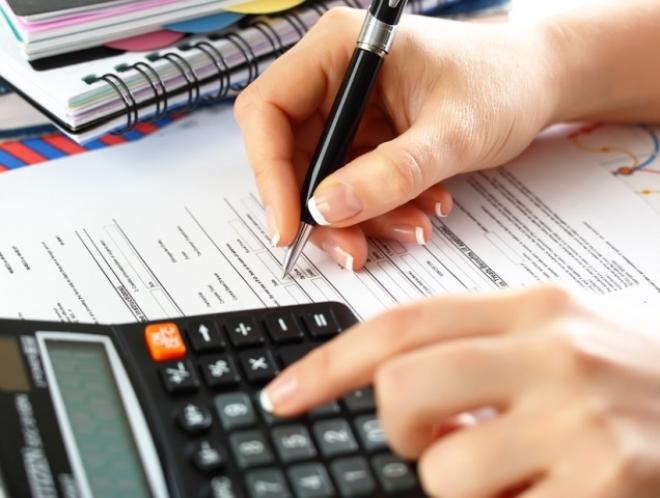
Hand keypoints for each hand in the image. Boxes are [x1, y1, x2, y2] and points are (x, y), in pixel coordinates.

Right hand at [234, 8, 561, 269]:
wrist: (540, 82)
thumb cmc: (505, 80)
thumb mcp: (451, 132)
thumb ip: (390, 173)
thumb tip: (326, 210)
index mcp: (340, 48)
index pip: (268, 111)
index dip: (269, 173)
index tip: (288, 226)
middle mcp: (336, 78)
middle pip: (291, 155)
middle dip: (323, 210)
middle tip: (352, 248)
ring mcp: (351, 111)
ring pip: (324, 181)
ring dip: (359, 217)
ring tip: (412, 227)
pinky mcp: (368, 138)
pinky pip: (354, 186)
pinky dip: (380, 210)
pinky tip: (419, 211)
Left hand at [262, 285, 659, 496]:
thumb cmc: (634, 379)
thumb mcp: (559, 338)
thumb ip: (478, 350)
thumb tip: (391, 384)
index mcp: (534, 309)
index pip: (404, 324)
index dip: (331, 364)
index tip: (284, 395)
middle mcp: (554, 354)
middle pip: (403, 389)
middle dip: (398, 432)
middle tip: (435, 439)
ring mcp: (581, 422)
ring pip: (443, 471)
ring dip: (457, 485)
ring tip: (508, 473)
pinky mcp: (606, 484)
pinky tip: (540, 494)